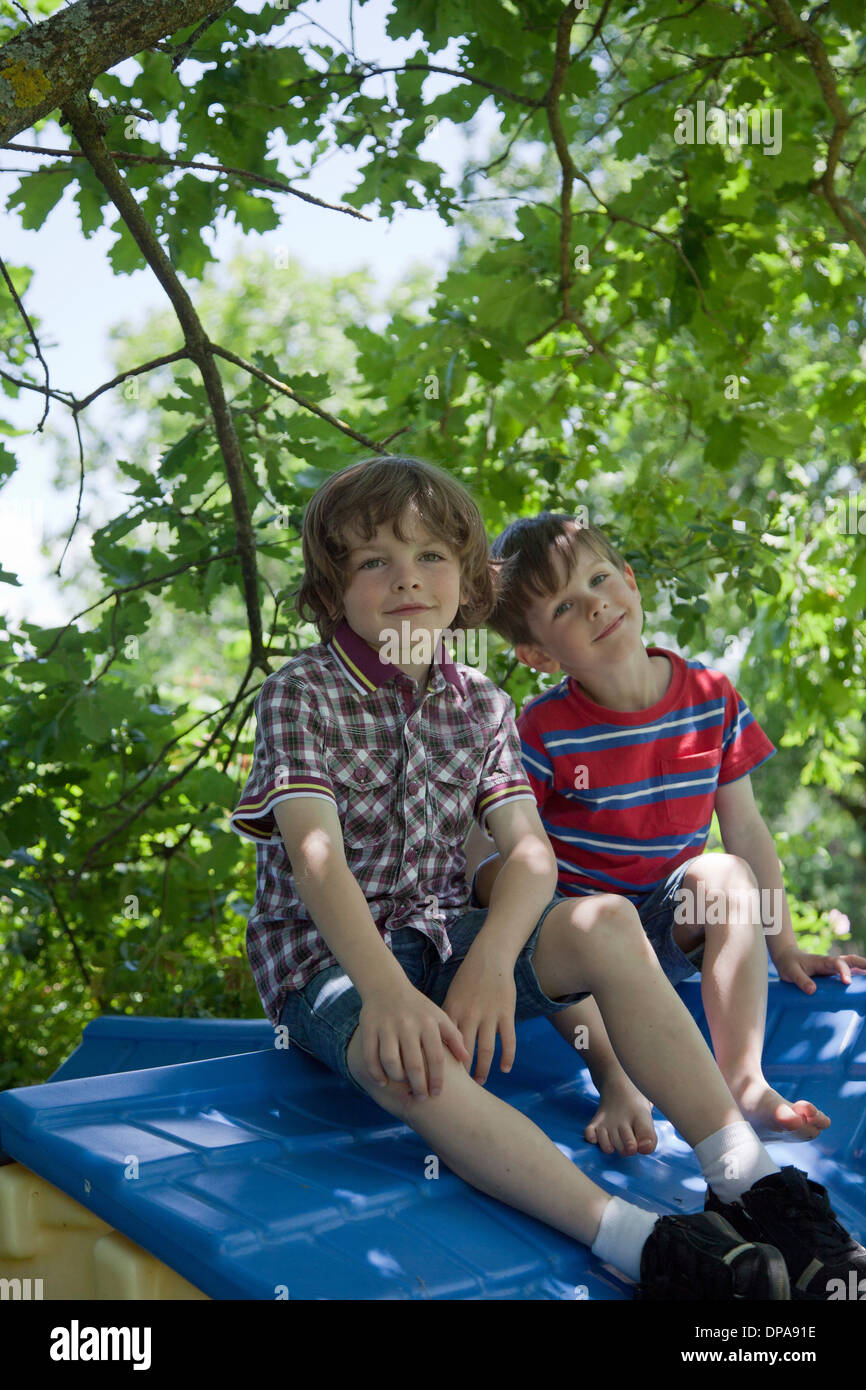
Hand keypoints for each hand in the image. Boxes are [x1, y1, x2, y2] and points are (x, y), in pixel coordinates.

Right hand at [358, 985, 469, 1098]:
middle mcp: (407, 1025)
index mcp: (428, 1023)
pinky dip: (376, 1072)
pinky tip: (383, 1081)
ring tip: (403, 1086)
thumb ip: (454, 1036)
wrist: (386, 985)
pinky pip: (370, 1056)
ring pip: (390, 1062)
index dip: (437, 1079)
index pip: (436, 1057)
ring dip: (397, 1079)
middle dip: (418, 1086)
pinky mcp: (369, 1028)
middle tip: (421, 1098)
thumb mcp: (439, 1016)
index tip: (437, 1093)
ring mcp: (387, 1027)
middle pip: (414, 1064)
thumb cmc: (417, 1007)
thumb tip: (466, 1060)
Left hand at [440, 945, 516, 1084]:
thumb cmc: (467, 979)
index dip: (441, 1064)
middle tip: (458, 1089)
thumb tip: (433, 1042)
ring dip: (483, 1069)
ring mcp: (489, 1016)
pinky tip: (504, 1069)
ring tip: (479, 1083)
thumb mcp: (451, 997)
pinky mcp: (506, 1014)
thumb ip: (445, 1019)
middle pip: (464, 1052)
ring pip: (486, 1050)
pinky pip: (508, 1040)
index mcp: (452, 1012)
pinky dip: (507, 1056)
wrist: (489, 958)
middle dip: (461, 1073)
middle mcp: (469, 1016)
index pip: (444, 1043)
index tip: (437, 1079)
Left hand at [772, 943, 865, 992]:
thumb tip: (812, 991)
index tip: (847, 982)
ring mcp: (834, 968)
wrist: (787, 957)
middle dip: (864, 964)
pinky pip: (850, 974)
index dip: (844, 971)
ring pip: (853, 966)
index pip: (837, 963)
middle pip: (852, 960)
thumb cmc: (789, 964)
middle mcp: (831, 963)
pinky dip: (859, 977)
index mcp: (822, 961)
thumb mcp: (791, 972)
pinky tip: (861, 987)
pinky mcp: (833, 974)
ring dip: (864, 970)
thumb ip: (801, 980)